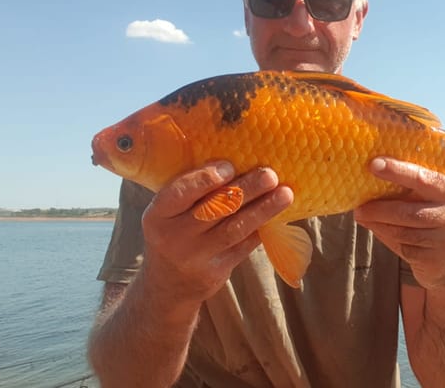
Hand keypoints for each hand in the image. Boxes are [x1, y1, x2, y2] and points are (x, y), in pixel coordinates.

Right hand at [141, 161, 292, 302]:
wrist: (166, 285)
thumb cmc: (172, 233)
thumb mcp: (168, 213)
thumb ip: (191, 190)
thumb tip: (236, 159)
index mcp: (158, 214)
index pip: (180, 193)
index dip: (205, 179)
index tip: (230, 166)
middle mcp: (174, 237)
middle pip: (214, 209)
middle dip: (246, 190)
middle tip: (270, 174)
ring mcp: (195, 257)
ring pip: (234, 229)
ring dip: (263, 210)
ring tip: (285, 194)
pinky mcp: (215, 272)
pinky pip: (243, 247)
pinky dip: (262, 228)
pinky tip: (278, 215)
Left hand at [355, 157, 444, 289]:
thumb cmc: (438, 223)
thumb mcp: (433, 203)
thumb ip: (409, 193)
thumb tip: (371, 182)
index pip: (424, 179)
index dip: (398, 171)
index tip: (374, 164)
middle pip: (408, 211)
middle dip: (379, 209)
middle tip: (359, 207)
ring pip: (403, 232)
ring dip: (378, 224)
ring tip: (363, 217)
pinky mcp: (438, 261)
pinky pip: (404, 248)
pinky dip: (387, 238)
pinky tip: (379, 231)